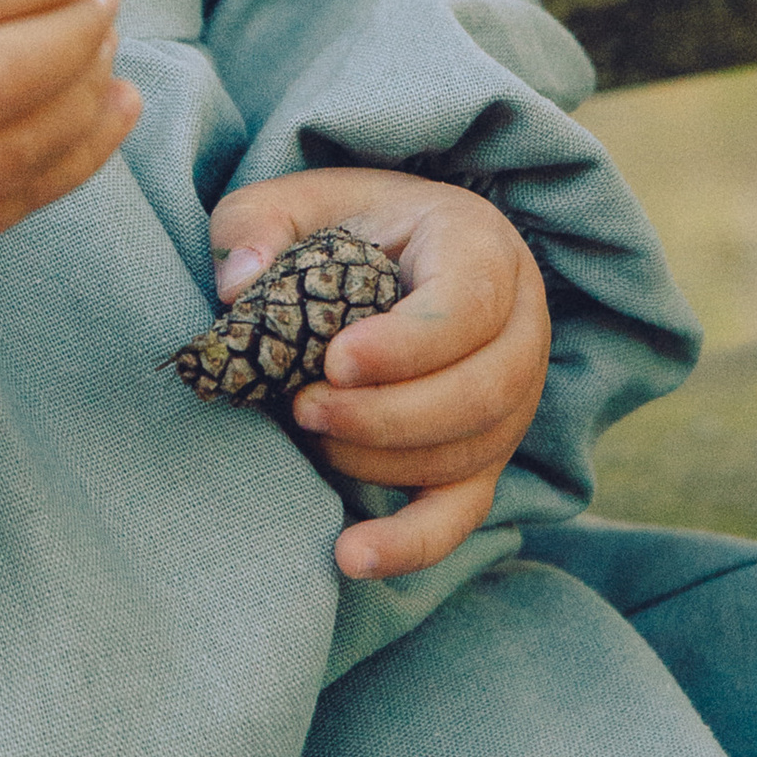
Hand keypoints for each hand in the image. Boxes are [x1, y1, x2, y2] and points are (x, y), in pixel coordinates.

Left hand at [204, 169, 550, 581]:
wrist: (396, 255)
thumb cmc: (348, 227)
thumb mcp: (299, 200)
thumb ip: (257, 225)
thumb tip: (235, 288)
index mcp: (482, 246)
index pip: (469, 305)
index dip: (406, 345)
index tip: (332, 363)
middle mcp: (521, 326)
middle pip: (481, 392)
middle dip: (385, 414)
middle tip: (303, 407)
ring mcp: (513, 400)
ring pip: (472, 453)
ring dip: (383, 461)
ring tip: (310, 439)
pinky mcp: (486, 455)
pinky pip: (464, 512)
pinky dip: (412, 542)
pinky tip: (352, 557)